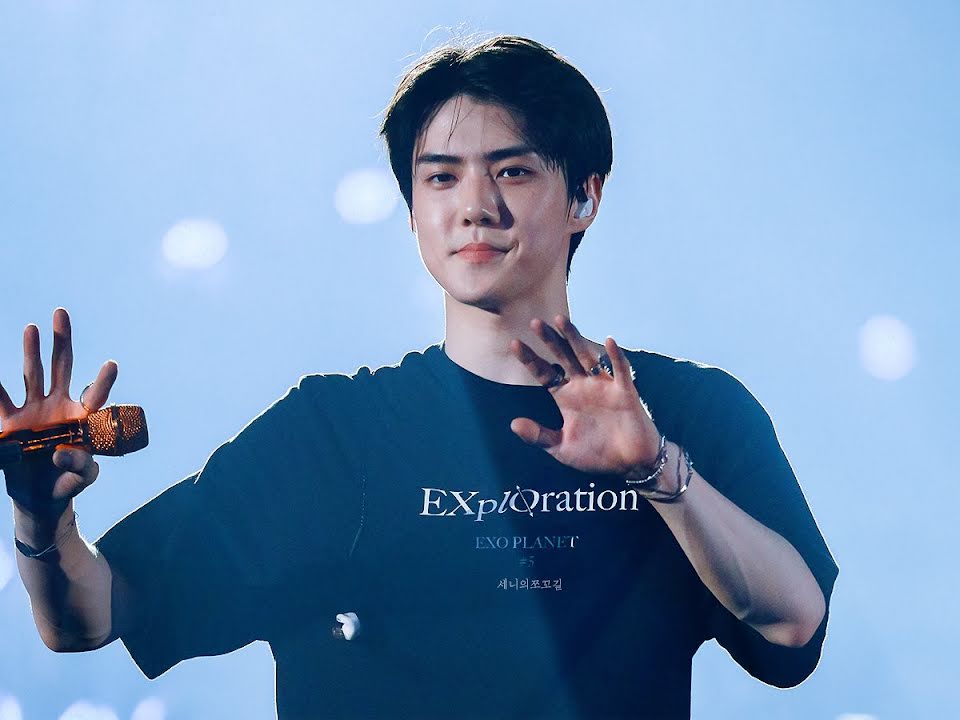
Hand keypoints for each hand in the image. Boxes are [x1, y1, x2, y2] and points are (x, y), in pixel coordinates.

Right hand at [1, 308, 117, 514]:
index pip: (96, 396)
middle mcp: (59, 407)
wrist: (41, 497)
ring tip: (32, 327)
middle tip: (61, 313)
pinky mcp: (10, 424)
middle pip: (61, 367)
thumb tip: (63, 451)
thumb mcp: (81, 479)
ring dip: (31, 352)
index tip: (111, 364)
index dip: (102, 381)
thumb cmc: (68, 482)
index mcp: (82, 419)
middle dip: (61, 341)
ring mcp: (33, 412)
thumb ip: (81, 468)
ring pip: (32, 375)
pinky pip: (0, 400)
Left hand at [509, 315, 659, 477]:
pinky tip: (608, 341)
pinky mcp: (625, 392)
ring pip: (587, 356)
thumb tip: (514, 424)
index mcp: (566, 398)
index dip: (530, 359)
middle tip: (535, 322)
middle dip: (550, 340)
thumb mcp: (562, 448)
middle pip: (563, 358)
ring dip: (574, 338)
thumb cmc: (597, 454)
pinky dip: (616, 356)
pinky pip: (620, 371)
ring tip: (561, 320)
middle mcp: (583, 387)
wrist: (630, 464)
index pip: (544, 374)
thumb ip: (539, 436)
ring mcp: (603, 387)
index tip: (514, 343)